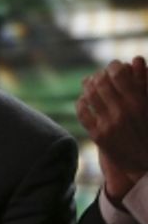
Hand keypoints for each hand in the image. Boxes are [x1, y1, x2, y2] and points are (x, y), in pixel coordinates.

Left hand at [78, 57, 147, 196]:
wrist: (145, 163)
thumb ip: (143, 82)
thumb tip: (135, 60)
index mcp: (139, 103)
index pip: (119, 74)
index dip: (114, 66)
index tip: (115, 66)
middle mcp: (123, 113)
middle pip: (101, 82)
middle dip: (100, 75)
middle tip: (101, 74)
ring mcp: (109, 124)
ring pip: (89, 94)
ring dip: (89, 86)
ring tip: (92, 84)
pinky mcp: (98, 135)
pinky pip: (82, 111)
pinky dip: (82, 102)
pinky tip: (86, 100)